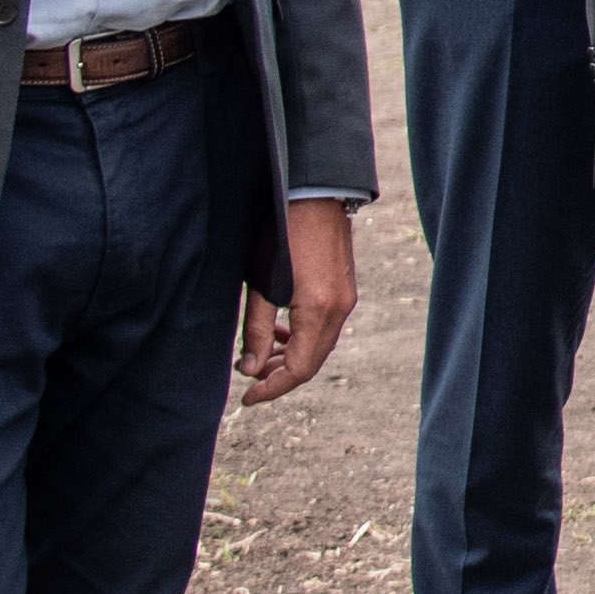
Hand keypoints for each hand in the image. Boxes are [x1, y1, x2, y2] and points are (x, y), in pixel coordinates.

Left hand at [241, 198, 359, 404]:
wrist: (316, 195)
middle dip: (280, 375)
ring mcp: (346, 300)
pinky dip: (304, 339)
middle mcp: (339, 310)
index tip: (247, 398)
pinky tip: (284, 332)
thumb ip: (257, 330)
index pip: (299, 369)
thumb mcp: (261, 285)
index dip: (272, 388)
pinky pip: (326, 328)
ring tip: (262, 356)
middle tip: (250, 377)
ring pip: (320, 346)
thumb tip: (250, 368)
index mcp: (318, 311)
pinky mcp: (345, 290)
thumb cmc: (283, 234)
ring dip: (292, 357)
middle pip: (313, 362)